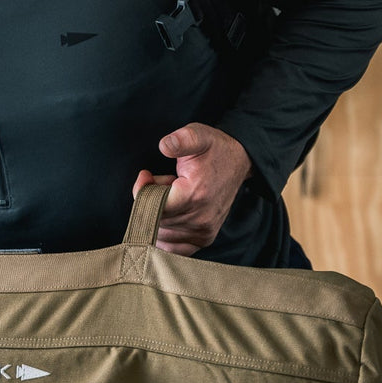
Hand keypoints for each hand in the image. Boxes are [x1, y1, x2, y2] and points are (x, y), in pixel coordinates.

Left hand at [133, 123, 253, 255]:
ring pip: (160, 233)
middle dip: (152, 200)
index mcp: (195, 195)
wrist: (238, 161)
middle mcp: (200, 219)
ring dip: (159, 215)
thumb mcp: (198, 135)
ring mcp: (203, 232)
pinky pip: (172, 247)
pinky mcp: (204, 239)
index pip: (154, 207)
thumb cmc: (214, 148)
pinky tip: (172, 213)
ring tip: (173, 195)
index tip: (146, 174)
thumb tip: (164, 145)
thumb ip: (181, 140)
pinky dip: (165, 232)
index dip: (143, 191)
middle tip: (165, 181)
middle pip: (155, 220)